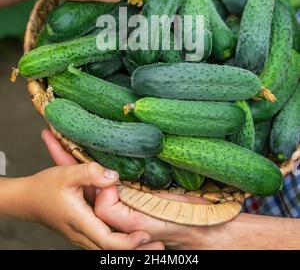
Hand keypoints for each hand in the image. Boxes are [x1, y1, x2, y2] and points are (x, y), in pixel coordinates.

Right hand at [42, 130, 163, 249]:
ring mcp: (82, 235)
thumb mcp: (67, 174)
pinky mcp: (83, 232)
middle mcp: (82, 234)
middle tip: (160, 245)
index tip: (145, 235)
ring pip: (108, 248)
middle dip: (137, 250)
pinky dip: (119, 243)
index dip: (128, 242)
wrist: (27, 199)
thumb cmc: (45, 187)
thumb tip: (114, 177)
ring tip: (153, 244)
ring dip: (130, 248)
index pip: (108, 241)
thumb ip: (91, 173)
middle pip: (112, 250)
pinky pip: (103, 242)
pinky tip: (132, 238)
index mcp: (80, 222)